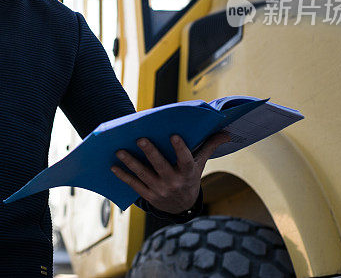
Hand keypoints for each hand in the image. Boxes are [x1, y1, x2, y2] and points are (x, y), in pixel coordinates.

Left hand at [110, 132, 229, 214]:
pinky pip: (134, 185)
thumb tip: (227, 133)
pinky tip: (113, 166)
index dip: (180, 148)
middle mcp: (174, 182)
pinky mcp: (149, 195)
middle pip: (161, 166)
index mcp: (188, 172)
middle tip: (140, 138)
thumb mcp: (201, 164)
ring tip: (119, 151)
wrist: (182, 207)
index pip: (186, 160)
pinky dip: (123, 176)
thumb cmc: (190, 178)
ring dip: (131, 163)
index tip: (174, 135)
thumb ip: (209, 146)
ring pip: (144, 175)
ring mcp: (160, 190)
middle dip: (150, 152)